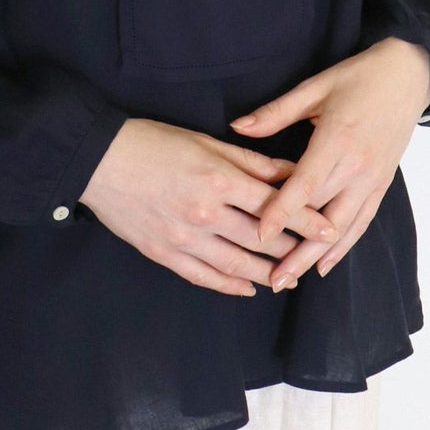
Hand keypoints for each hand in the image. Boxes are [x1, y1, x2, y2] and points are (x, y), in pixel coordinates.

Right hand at [79, 118, 339, 296]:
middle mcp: (206, 214)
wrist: (99, 160)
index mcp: (218, 181)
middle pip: (262, 240)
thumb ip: (250, 162)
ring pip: (238, 267)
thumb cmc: (154, 141)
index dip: (307, 219)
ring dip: (267, 274)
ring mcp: (185, 239)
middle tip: (316, 255)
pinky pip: (205, 278)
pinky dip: (230, 287)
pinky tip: (248, 289)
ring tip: (288, 277)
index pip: (276, 205)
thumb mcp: (206, 142)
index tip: (330, 228)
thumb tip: (290, 171)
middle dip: (294, 250)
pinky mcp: (165, 254)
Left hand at [229, 38, 429, 290]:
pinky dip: (344, 246)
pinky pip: (362, 221)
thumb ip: (275, 112)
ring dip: (316, 256)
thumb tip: (238, 127)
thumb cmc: (357, 77)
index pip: (305, 184)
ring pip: (343, 227)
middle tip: (270, 278)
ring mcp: (373, 179)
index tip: (260, 235)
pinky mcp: (382, 184)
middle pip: (322, 216)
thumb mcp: (314, 87)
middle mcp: (357, 166)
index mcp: (337, 140)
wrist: (407, 75)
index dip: (281, 212)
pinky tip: (325, 264)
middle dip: (295, 249)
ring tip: (291, 279)